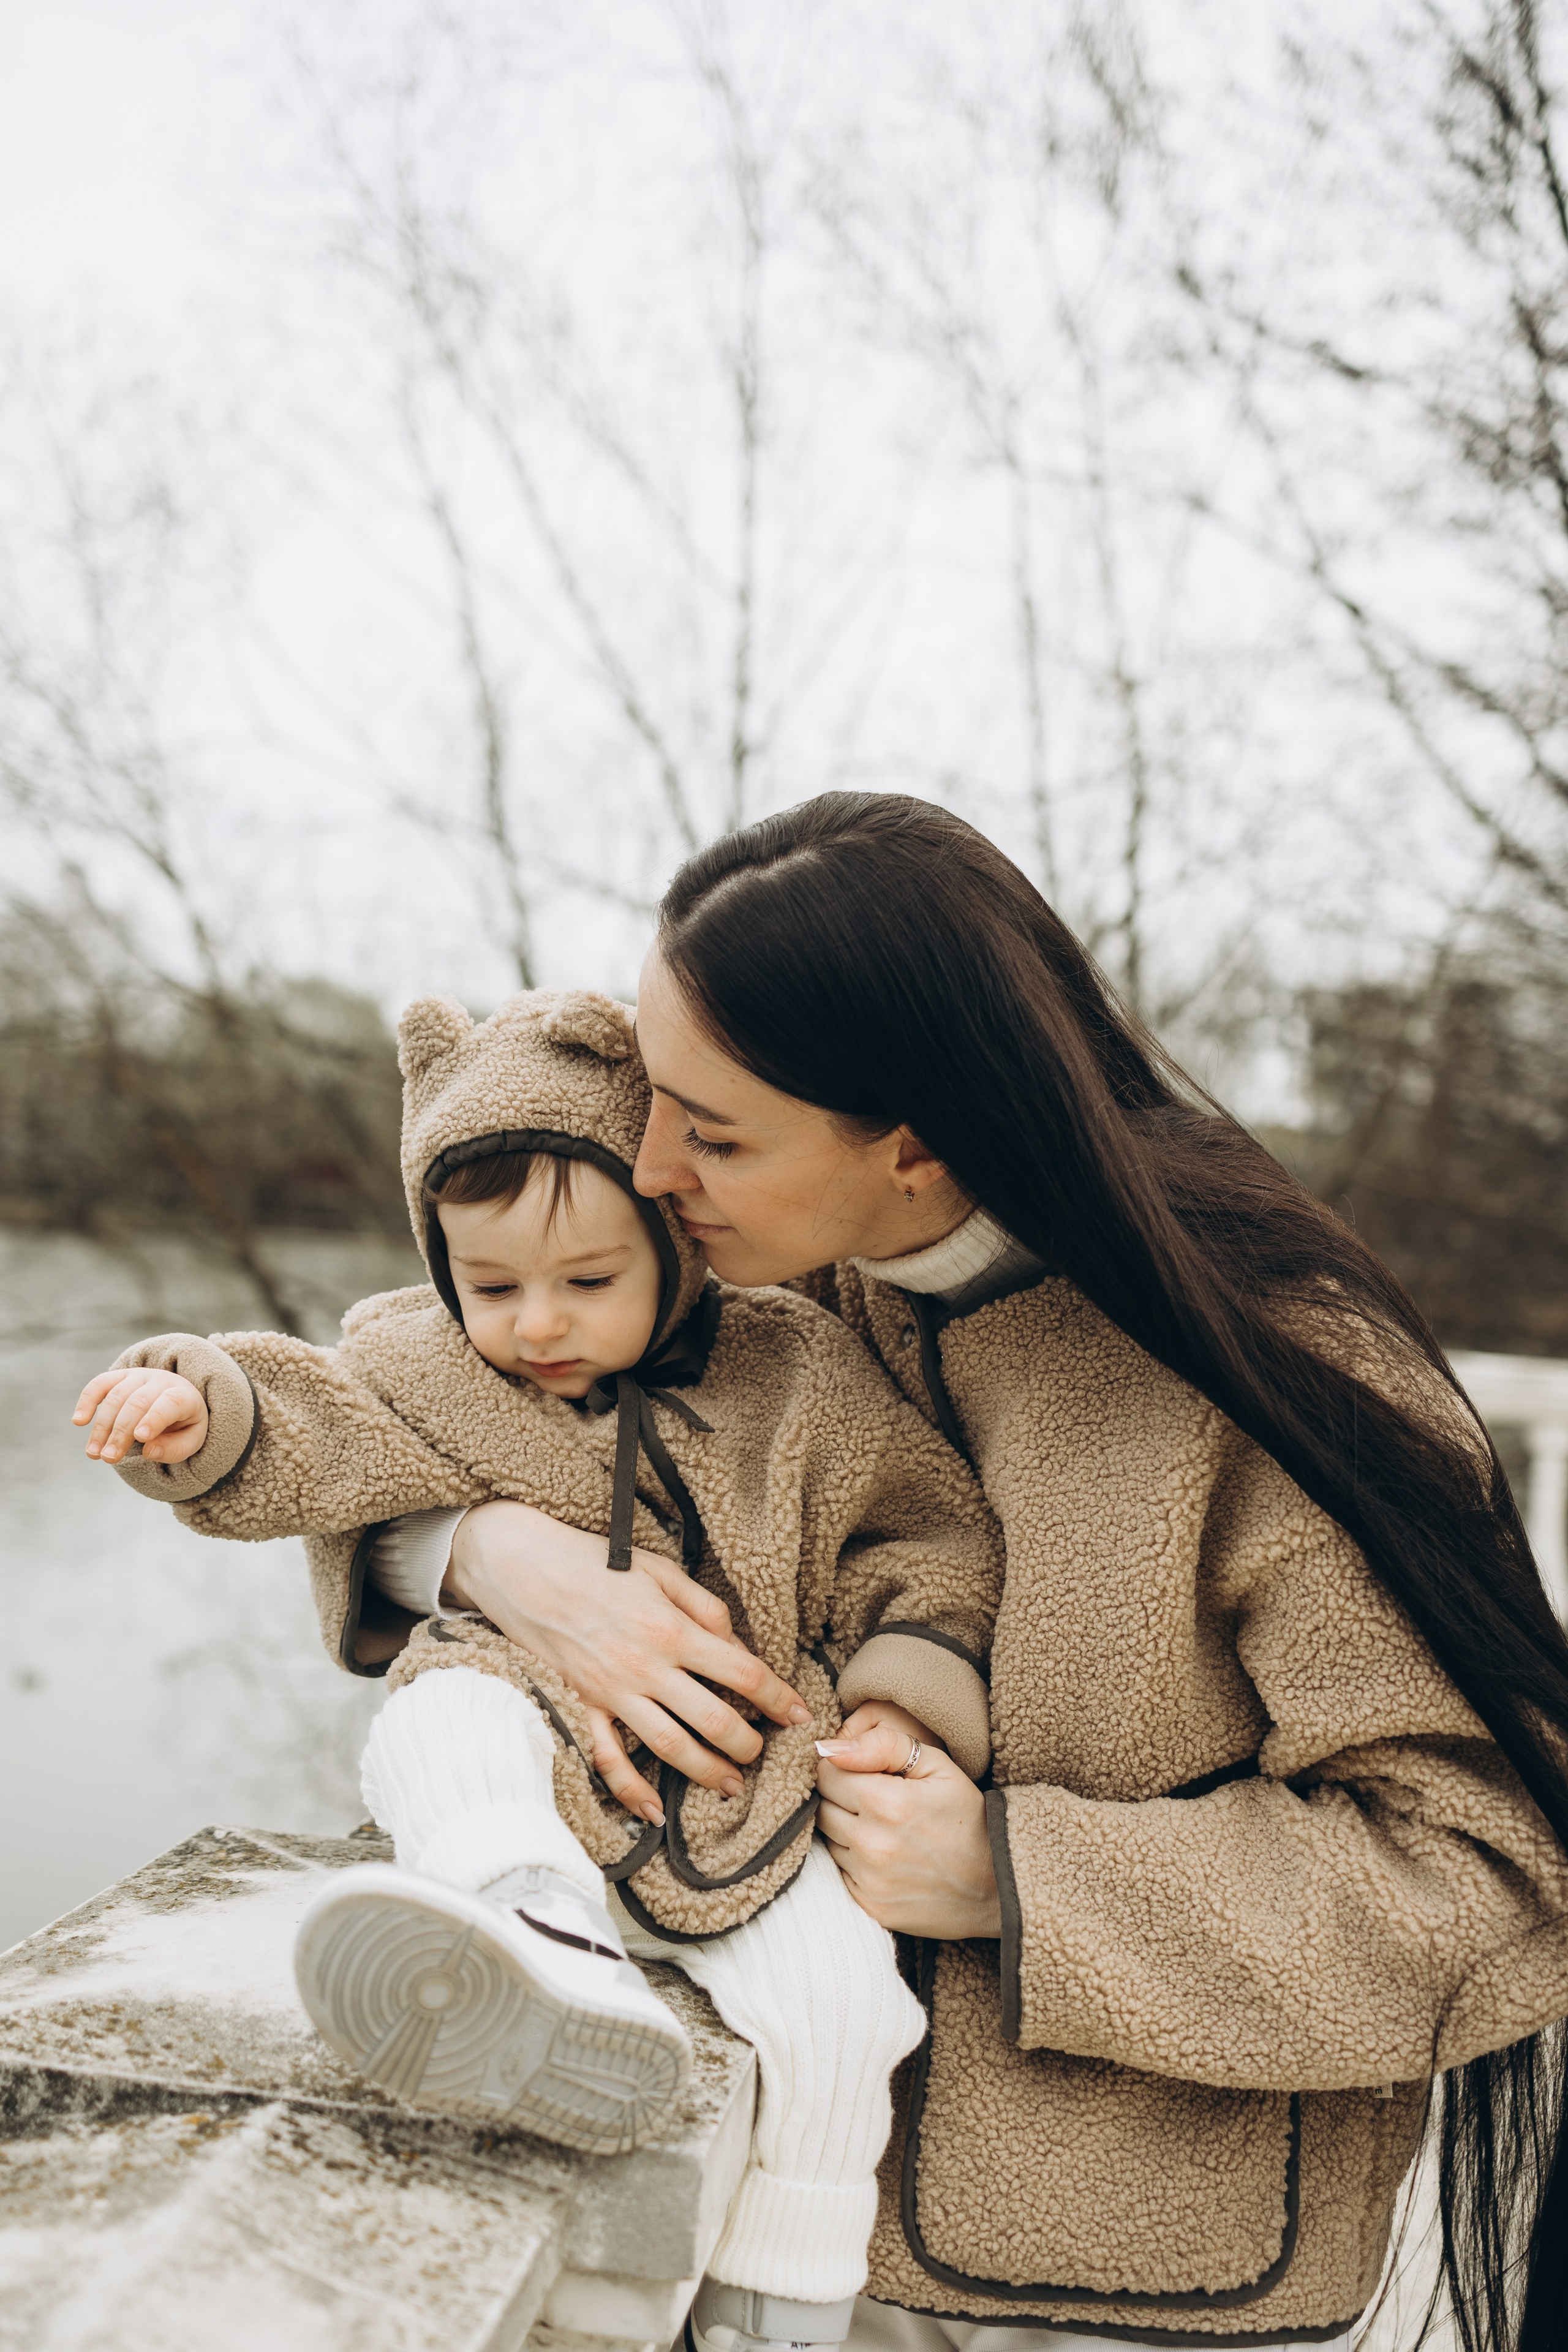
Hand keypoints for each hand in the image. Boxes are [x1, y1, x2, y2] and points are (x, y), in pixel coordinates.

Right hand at [73, 1368, 208, 1464]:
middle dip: (120, 1432)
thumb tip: (149, 1451)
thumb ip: (174, 1448)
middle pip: (137, 1403)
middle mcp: (161, 1380)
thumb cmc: (182, 1425)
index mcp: (184, 1396)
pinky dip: (86, 1400)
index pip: (170, 1403)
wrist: (177, 1399)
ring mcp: (138, 1376)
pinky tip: (78, 1421)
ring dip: (101, 1426)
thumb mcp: (190, 1440)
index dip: (154, 1419)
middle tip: (109, 1458)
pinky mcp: (119, 1376)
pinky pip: (99, 1384)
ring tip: (94, 1453)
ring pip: (116, 1397)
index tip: (140, 1438)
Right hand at [444, 1500, 810, 1824]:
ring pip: (671, 1747)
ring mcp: (612, 1692)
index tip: (799, 1716)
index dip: (779, 1698)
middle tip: (764, 1754)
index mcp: (673, 1628)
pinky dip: (632, 1791)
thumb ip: (705, 1608)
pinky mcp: (581, 1706)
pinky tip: (654, 1811)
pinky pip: (609, 1760)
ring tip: (732, 1786)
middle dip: (748, 1745)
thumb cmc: (596, 1563)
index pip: (743, 1673)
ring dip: (708, 1773)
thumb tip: (737, 1647)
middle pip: (715, 1721)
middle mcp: (647, 1666)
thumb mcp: (660, 1570)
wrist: (523, 1568)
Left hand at [815, 1700, 1002, 1938]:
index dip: (840, 1768)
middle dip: (840, 1797)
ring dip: (845, 1829)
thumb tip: (829, 1746)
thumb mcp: (937, 1767)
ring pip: (828, 1840)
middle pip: (821, 1807)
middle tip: (872, 1799)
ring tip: (882, 1827)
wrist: (999, 1883)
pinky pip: (841, 1873)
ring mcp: (869, 1880)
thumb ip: (882, 1746)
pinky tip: (885, 1856)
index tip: (861, 1772)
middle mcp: (871, 1844)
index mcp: (885, 1802)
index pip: (826, 1774)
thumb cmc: (969, 1817)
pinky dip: (854, 1861)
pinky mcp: (871, 1906)